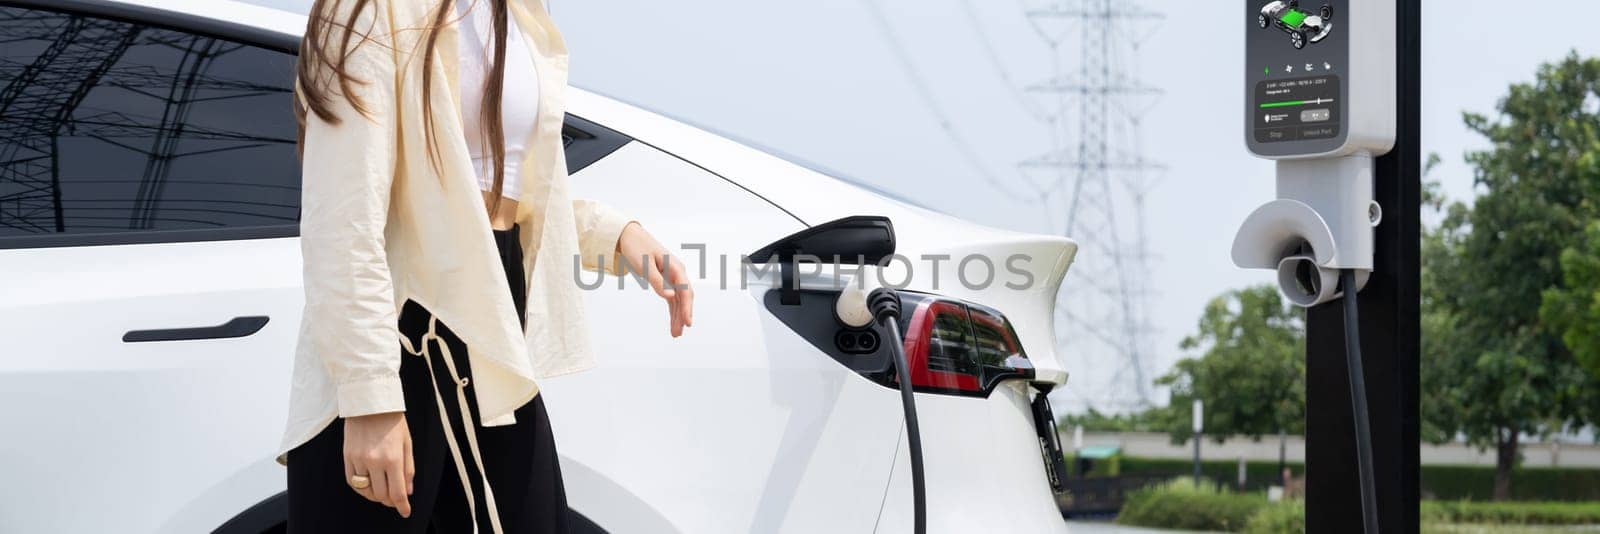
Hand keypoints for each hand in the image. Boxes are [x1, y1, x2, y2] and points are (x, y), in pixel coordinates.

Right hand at [343, 412, 413, 516]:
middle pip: (380, 495)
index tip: (405, 512)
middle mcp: (375, 461)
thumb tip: (408, 491)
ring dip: (375, 495)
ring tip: (382, 491)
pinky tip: (368, 485)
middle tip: (394, 499)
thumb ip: (409, 469)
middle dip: (389, 501)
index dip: (402, 506)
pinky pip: (351, 481)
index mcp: (393, 458)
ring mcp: (358, 459)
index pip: (397, 492)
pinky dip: (360, 487)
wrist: (370, 402)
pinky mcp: (347, 456)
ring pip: (365, 491)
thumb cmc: (393, 421)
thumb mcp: (408, 443)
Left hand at [616, 222, 694, 336]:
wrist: (629, 237)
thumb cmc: (637, 248)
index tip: (688, 322)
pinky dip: (672, 310)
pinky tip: (672, 323)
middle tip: (678, 333)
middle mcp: (677, 273)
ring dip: (677, 316)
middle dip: (682, 316)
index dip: (687, 308)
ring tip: (675, 334)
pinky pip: (671, 299)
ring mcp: (672, 277)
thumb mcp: (645, 265)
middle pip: (684, 298)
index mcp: (675, 267)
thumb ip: (658, 281)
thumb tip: (670, 297)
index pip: (685, 291)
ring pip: (678, 301)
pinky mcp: (664, 281)